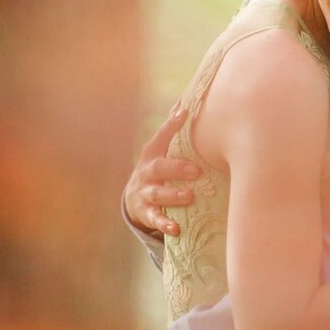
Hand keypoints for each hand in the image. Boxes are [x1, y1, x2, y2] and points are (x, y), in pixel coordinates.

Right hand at [123, 104, 200, 235]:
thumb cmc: (156, 168)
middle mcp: (147, 172)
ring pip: (156, 193)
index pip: (161, 136)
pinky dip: (164, 224)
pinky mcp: (146, 212)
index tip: (185, 113)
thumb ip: (171, 129)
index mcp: (153, 154)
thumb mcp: (159, 149)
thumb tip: (185, 101)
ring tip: (189, 197)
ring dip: (172, 195)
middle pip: (159, 168)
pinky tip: (176, 228)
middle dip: (176, 168)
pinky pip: (154, 218)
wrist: (134, 198)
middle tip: (196, 170)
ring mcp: (145, 192)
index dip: (171, 124)